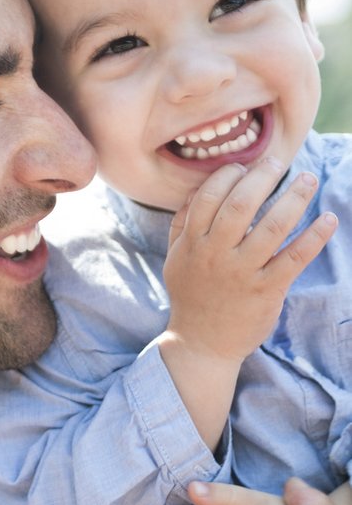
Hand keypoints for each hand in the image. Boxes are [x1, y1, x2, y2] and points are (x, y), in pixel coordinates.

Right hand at [163, 157, 336, 362]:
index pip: (209, 197)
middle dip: (262, 177)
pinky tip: (328, 219)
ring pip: (271, 227)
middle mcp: (216, 254)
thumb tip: (198, 187)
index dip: (228, 175)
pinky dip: (314, 237)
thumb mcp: (176, 257)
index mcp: (193, 243)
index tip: (244, 166)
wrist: (201, 343)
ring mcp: (242, 273)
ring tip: (307, 179)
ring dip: (294, 198)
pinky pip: (294, 258)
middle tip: (278, 161)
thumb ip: (183, 222)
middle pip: (240, 205)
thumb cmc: (191, 295)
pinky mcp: (266, 290)